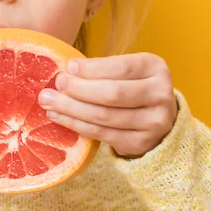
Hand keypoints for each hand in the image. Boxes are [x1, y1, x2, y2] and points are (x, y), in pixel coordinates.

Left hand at [37, 53, 177, 158]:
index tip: (69, 67)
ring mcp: (154, 122)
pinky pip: (102, 134)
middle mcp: (161, 94)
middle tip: (56, 85)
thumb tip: (68, 72)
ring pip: (104, 116)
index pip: (122, 68)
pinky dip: (77, 125)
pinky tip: (60, 117)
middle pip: (113, 94)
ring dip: (71, 109)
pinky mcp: (141, 143)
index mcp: (156, 68)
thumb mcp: (127, 71)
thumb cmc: (133, 87)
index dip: (93, 69)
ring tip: (49, 102)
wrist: (155, 119)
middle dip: (79, 90)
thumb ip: (103, 69)